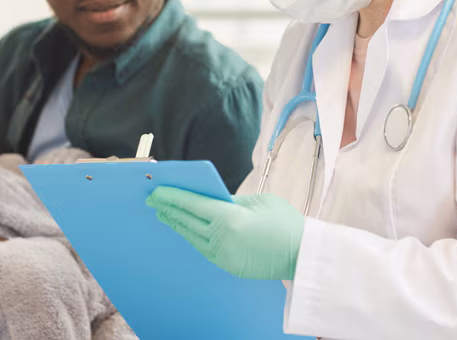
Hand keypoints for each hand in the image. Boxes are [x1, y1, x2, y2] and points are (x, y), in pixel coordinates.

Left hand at [146, 187, 304, 279]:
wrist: (302, 254)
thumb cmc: (285, 223)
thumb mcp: (258, 201)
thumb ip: (231, 200)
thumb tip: (211, 199)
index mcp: (228, 218)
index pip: (192, 204)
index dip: (173, 197)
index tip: (158, 191)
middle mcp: (221, 238)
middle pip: (188, 221)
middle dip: (169, 209)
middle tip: (154, 201)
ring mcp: (223, 255)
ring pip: (192, 236)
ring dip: (178, 224)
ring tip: (165, 214)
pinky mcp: (227, 265)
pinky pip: (203, 248)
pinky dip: (192, 236)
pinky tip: (187, 229)